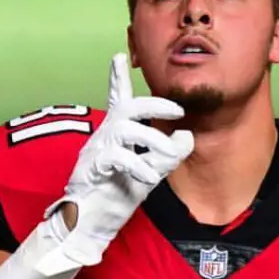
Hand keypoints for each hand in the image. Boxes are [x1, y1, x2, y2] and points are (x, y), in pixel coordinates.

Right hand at [35, 53, 193, 274]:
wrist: (90, 223)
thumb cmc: (115, 196)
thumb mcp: (149, 174)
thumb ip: (168, 155)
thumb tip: (188, 136)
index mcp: (116, 134)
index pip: (116, 100)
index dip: (117, 78)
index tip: (118, 55)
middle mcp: (105, 136)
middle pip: (128, 106)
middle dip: (154, 103)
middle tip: (177, 110)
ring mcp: (97, 149)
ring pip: (127, 129)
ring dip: (154, 140)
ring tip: (169, 155)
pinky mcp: (93, 167)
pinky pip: (118, 157)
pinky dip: (138, 164)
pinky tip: (148, 177)